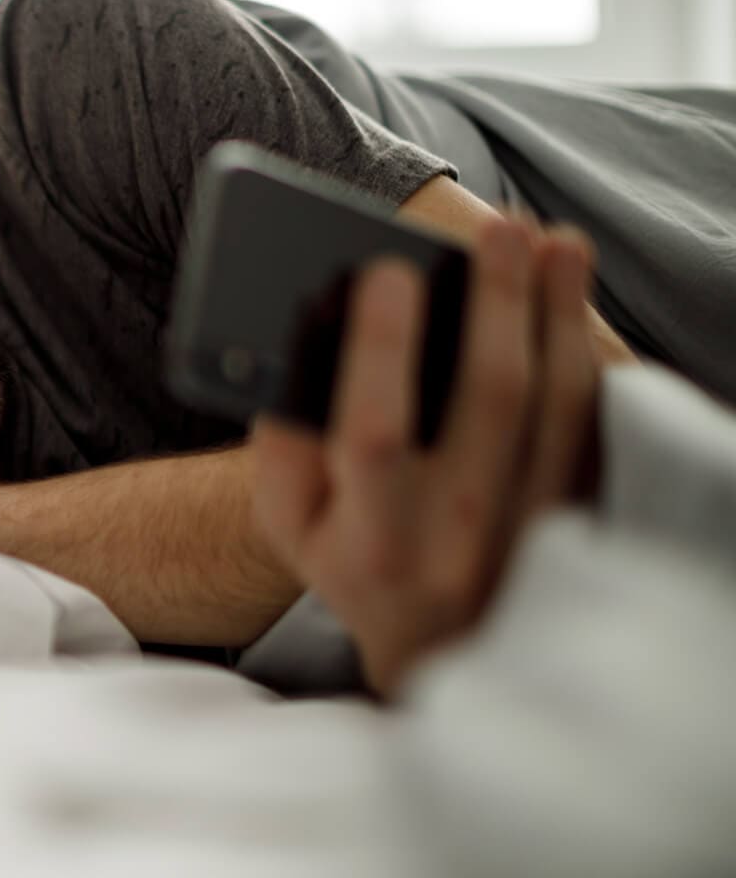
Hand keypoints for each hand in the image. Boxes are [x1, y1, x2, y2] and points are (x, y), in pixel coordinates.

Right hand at [249, 218, 600, 698]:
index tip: (386, 269)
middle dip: (497, 303)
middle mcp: (454, 540)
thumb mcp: (288, 518)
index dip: (380, 350)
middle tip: (502, 229)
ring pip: (556, 408)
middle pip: (489, 403)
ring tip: (555, 243)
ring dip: (559, 315)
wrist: (433, 647)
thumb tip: (315, 336)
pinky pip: (590, 426)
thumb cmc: (345, 558)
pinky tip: (573, 302)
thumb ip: (286, 439)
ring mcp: (526, 532)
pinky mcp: (575, 518)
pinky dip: (587, 354)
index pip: (374, 436)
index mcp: (368, 540)